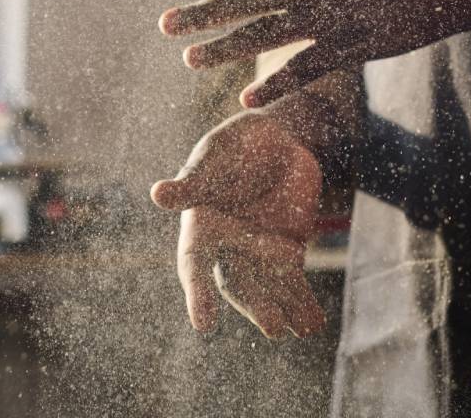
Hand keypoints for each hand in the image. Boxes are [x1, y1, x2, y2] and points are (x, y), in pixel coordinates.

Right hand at [150, 109, 324, 337]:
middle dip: (255, 306)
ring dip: (282, 309)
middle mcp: (226, 248)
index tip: (203, 324)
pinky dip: (302, 304)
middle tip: (273, 327)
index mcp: (201, 228)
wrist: (278, 141)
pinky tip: (313, 325)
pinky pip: (292, 284)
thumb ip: (192, 184)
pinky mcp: (286, 252)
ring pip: (267, 289)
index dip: (197, 294)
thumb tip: (157, 194)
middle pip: (237, 284)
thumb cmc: (236, 146)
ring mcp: (257, 253)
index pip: (195, 266)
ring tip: (298, 329)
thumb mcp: (214, 160)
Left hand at [160, 0, 470, 107]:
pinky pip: (306, 68)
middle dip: (202, 13)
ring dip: (225, 48)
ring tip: (189, 59)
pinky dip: (276, 85)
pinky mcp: (352, 46)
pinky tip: (247, 100)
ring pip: (265, 35)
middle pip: (244, 0)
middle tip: (164, 25)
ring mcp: (329, 16)